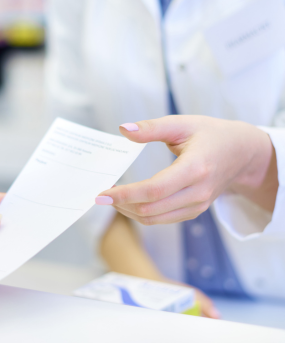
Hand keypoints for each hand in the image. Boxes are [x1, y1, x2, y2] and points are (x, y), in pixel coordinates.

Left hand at [95, 115, 277, 224]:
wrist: (241, 153)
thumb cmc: (211, 134)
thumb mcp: (182, 124)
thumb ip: (152, 128)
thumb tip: (124, 130)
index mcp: (195, 168)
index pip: (154, 190)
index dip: (125, 194)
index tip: (102, 194)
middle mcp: (197, 192)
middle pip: (151, 208)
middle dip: (121, 204)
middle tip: (101, 195)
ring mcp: (197, 205)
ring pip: (154, 218)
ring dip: (128, 211)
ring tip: (112, 198)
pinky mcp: (194, 211)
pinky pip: (162, 219)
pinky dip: (141, 213)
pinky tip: (129, 202)